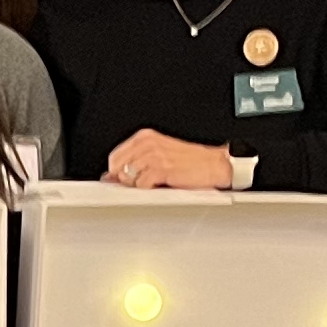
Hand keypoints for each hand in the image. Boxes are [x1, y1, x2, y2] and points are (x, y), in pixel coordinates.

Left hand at [103, 130, 236, 191]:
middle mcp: (148, 143)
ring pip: (128, 177)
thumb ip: (135, 163)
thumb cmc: (190, 162)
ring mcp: (154, 155)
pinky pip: (141, 184)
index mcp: (145, 137)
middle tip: (140, 183)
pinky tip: (160, 186)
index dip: (115, 172)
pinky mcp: (161, 168)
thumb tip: (113, 176)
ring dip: (138, 185)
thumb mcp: (159, 156)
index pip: (115, 156)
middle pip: (118, 167)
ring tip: (153, 184)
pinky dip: (148, 189)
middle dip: (125, 180)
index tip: (120, 180)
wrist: (214, 164)